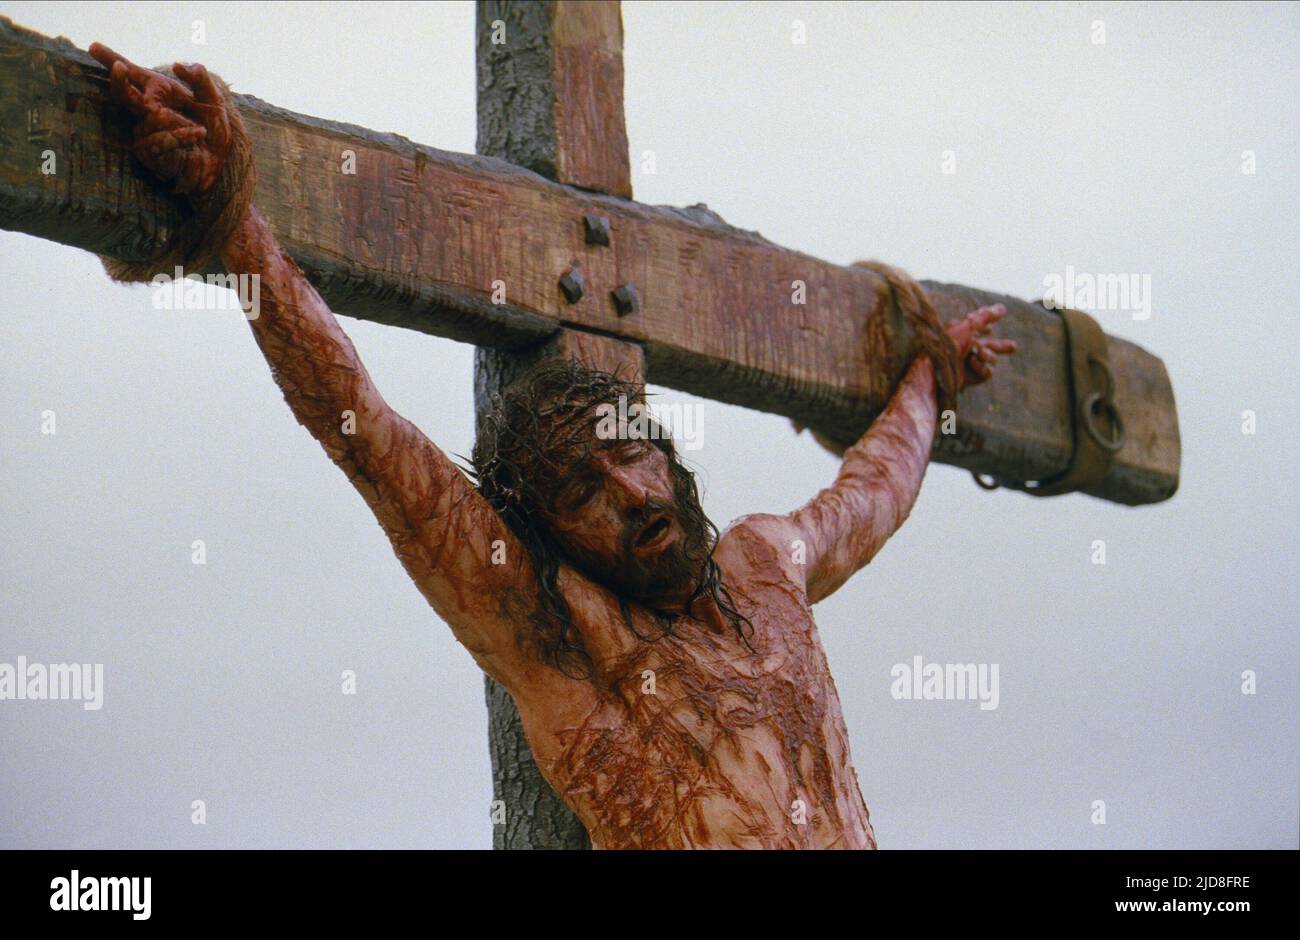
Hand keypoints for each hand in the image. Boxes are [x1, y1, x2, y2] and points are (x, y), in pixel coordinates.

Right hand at [89, 43, 230, 198]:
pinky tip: (196, 135)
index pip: (131, 76)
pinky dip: (180, 136)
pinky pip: (158, 141)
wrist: (220, 163)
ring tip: (199, 130)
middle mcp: (145, 113)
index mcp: (157, 95)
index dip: (110, 60)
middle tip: (120, 67)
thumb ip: (201, 80)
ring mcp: (144, 134)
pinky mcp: (149, 156)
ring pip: (151, 119)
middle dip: (120, 81)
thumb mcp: (214, 101)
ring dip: (179, 123)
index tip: (93, 46)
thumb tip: (180, 65)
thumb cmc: (213, 131)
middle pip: (124, 94)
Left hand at [945, 303, 1016, 389]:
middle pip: (989, 347)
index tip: (990, 329)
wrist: (936, 368)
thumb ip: (985, 316)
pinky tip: (972, 363)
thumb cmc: (948, 343)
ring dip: (987, 354)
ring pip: (991, 359)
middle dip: (1002, 347)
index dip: (985, 328)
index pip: (977, 330)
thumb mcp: (967, 325)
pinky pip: (987, 372)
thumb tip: (1002, 307)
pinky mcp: (971, 378)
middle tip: (1014, 347)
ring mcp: (968, 364)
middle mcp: (965, 349)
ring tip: (978, 352)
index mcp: (961, 334)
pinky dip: (982, 367)